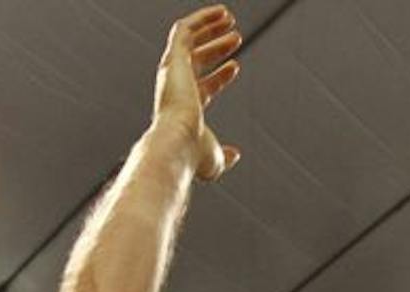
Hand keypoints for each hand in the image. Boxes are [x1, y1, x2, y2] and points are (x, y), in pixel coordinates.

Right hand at [151, 6, 242, 181]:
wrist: (178, 143)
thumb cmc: (194, 156)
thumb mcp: (216, 159)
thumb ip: (225, 155)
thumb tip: (235, 155)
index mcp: (184, 110)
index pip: (202, 87)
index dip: (220, 76)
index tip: (236, 66)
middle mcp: (176, 89)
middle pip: (196, 61)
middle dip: (216, 48)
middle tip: (236, 38)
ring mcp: (173, 73)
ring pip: (189, 41)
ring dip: (209, 28)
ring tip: (229, 18)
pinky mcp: (173, 58)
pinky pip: (185, 29)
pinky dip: (202, 18)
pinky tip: (221, 12)